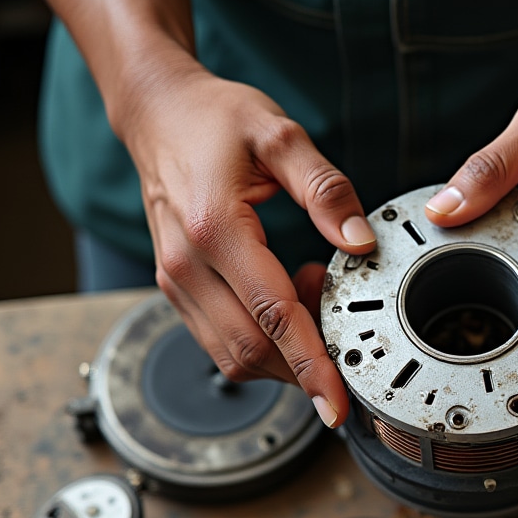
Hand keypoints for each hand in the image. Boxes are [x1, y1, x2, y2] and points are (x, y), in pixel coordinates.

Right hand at [120, 62, 373, 426]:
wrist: (157, 113)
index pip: (273, 317)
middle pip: (253, 351)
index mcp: (215, 229)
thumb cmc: (216, 120)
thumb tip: (361, 243)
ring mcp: (176, 282)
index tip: (337, 405)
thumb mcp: (281, 136)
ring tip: (312, 293)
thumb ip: (326, 190)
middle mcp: (187, 265)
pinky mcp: (177, 289)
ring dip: (285, 350)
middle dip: (306, 360)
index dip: (311, 366)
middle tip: (341, 318)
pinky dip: (263, 338)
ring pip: (236, 355)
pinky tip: (285, 297)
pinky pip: (222, 339)